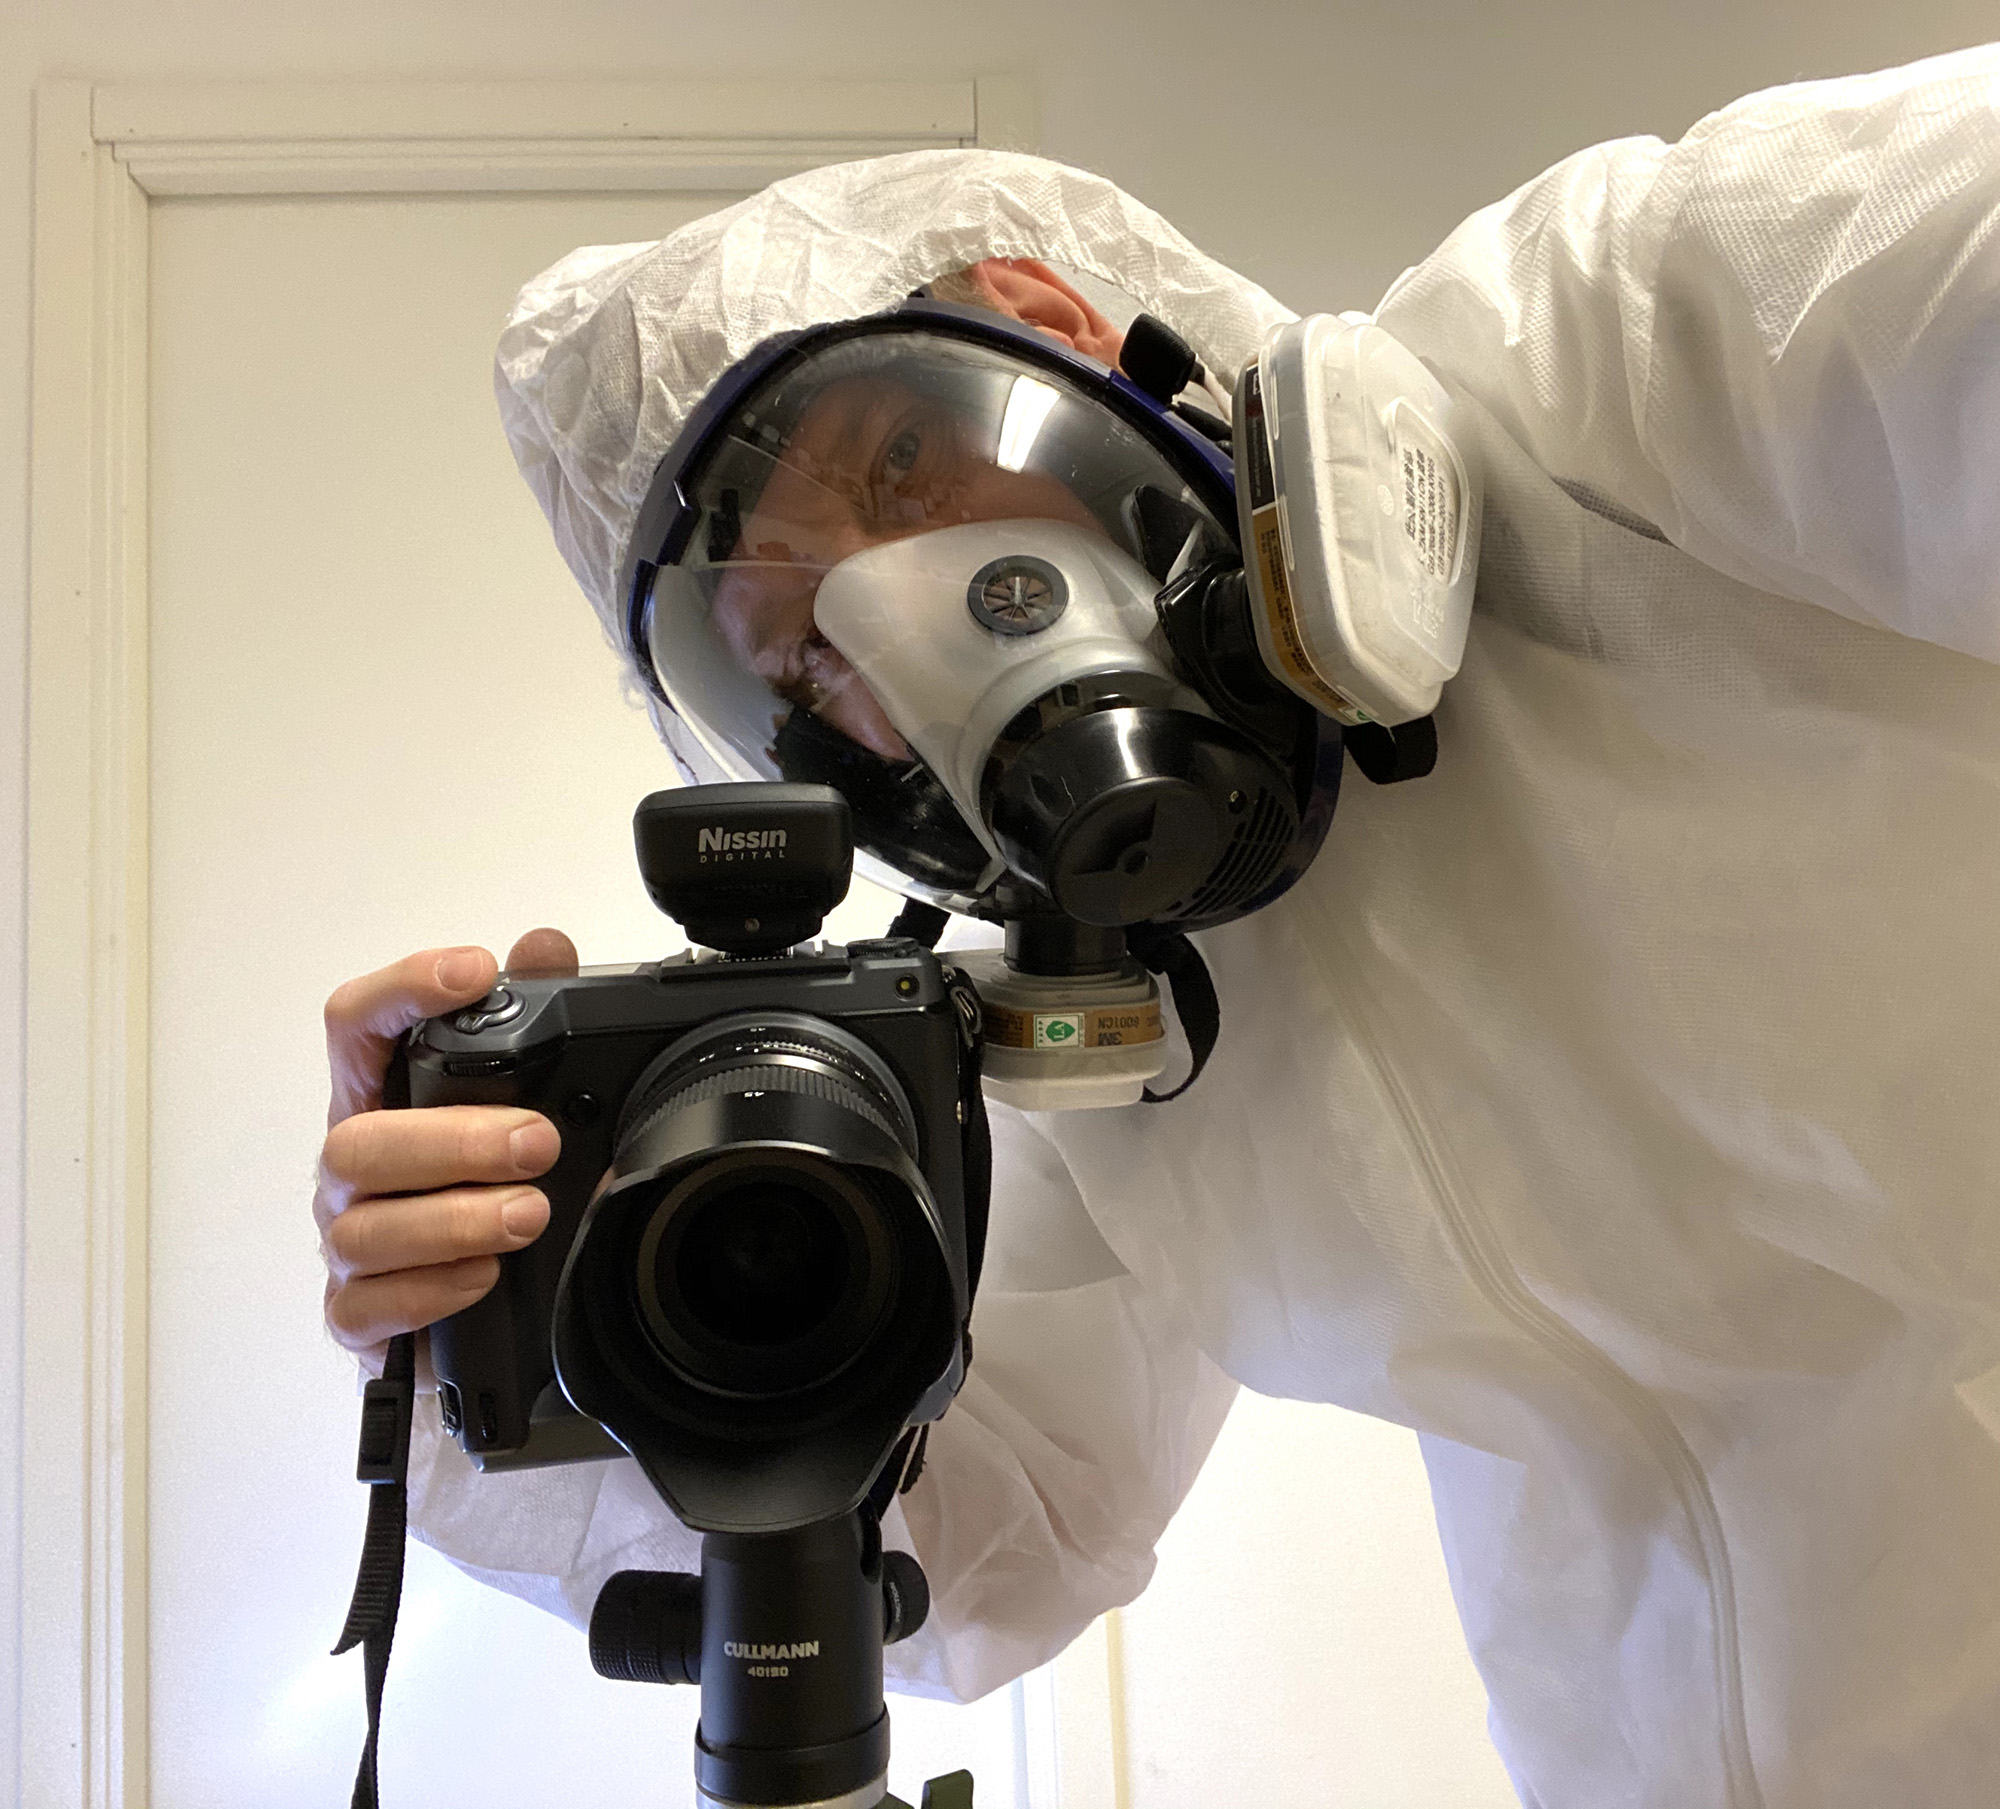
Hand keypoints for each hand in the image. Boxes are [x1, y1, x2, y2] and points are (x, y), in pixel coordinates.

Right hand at [316, 928, 578, 1373]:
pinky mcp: (356, 1313)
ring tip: (529, 1215)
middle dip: (455, 1139)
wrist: (477, 1300)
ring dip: (455, 1221)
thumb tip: (545, 947)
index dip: (402, 989)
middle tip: (538, 1141)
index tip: (472, 971)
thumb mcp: (518, 1092)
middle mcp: (352, 1164)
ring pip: (366, 1229)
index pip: (356, 1022)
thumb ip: (529, 1012)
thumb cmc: (482, 1179)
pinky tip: (484, 1279)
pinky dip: (429, 1293)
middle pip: (360, 1140)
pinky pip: (367, 1307)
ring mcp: (347, 1240)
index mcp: (380, 1095)